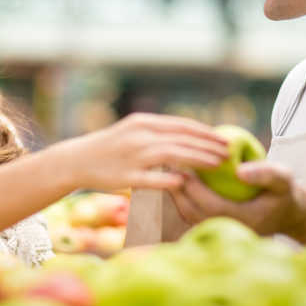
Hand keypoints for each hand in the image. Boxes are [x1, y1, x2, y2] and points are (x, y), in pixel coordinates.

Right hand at [56, 113, 228, 191]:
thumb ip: (158, 133)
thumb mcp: (133, 131)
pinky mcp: (124, 176)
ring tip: (217, 165)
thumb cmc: (110, 147)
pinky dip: (170, 179)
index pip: (182, 125)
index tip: (225, 139)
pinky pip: (152, 178)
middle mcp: (139, 136)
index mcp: (143, 123)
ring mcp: (132, 156)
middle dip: (208, 146)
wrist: (76, 160)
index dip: (206, 132)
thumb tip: (188, 137)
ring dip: (198, 159)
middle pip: (182, 139)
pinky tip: (186, 182)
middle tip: (228, 154)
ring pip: (172, 155)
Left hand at [168, 160, 305, 236]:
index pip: (212, 206)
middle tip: (168, 165)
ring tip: (169, 171)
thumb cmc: (284, 192)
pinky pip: (192, 214)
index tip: (183, 167)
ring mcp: (221, 231)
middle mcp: (230, 231)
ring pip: (189, 216)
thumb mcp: (283, 178)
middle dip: (179, 190)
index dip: (195, 189)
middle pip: (194, 213)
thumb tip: (239, 171)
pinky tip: (177, 180)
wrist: (288, 214)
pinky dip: (182, 198)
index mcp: (245, 221)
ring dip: (177, 194)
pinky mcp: (215, 228)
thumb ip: (265, 173)